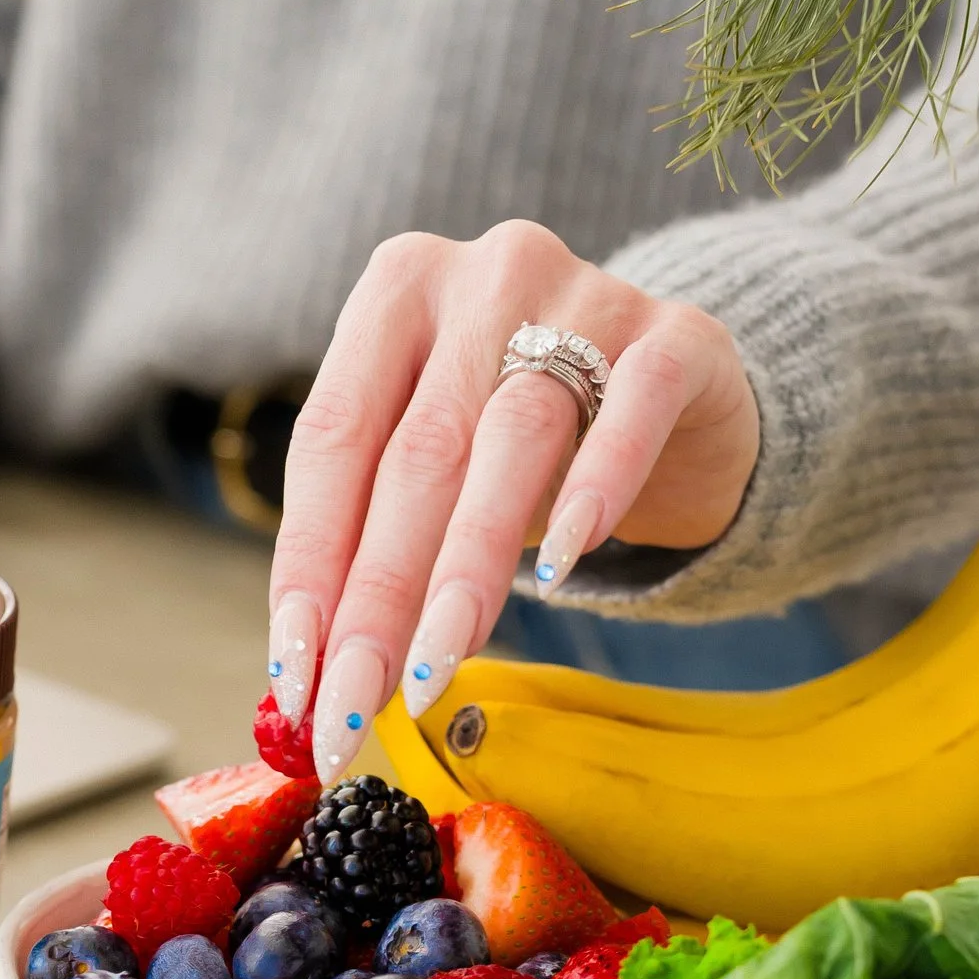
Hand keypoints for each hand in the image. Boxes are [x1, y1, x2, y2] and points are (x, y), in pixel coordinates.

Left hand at [266, 220, 759, 768]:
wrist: (682, 393)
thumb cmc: (530, 438)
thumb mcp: (443, 464)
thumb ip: (380, 537)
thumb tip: (314, 674)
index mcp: (396, 291)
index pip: (333, 438)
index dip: (309, 562)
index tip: (296, 675)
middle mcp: (485, 274)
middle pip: (417, 452)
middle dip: (377, 596)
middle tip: (352, 704)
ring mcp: (586, 294)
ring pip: (513, 437)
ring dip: (466, 568)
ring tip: (432, 667)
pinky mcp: (679, 337)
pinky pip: (633, 411)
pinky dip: (594, 490)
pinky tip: (564, 565)